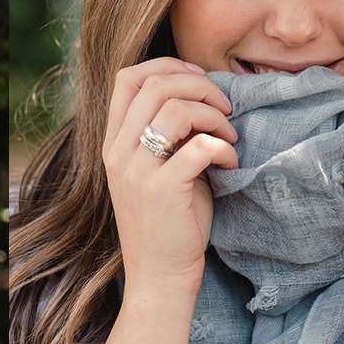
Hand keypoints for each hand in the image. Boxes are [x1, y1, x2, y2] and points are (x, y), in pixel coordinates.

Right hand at [102, 58, 238, 297]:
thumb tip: (200, 96)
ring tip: (229, 137)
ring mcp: (137, 172)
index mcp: (113, 143)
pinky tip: (230, 163)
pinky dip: (223, 148)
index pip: (127, 78)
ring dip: (214, 116)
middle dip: (200, 85)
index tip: (199, 78)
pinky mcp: (162, 191)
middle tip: (225, 107)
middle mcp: (118, 153)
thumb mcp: (157, 170)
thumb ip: (166, 134)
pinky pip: (199, 146)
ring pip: (177, 109)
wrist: (160, 277)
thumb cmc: (169, 222)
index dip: (167, 66)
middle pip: (156, 85)